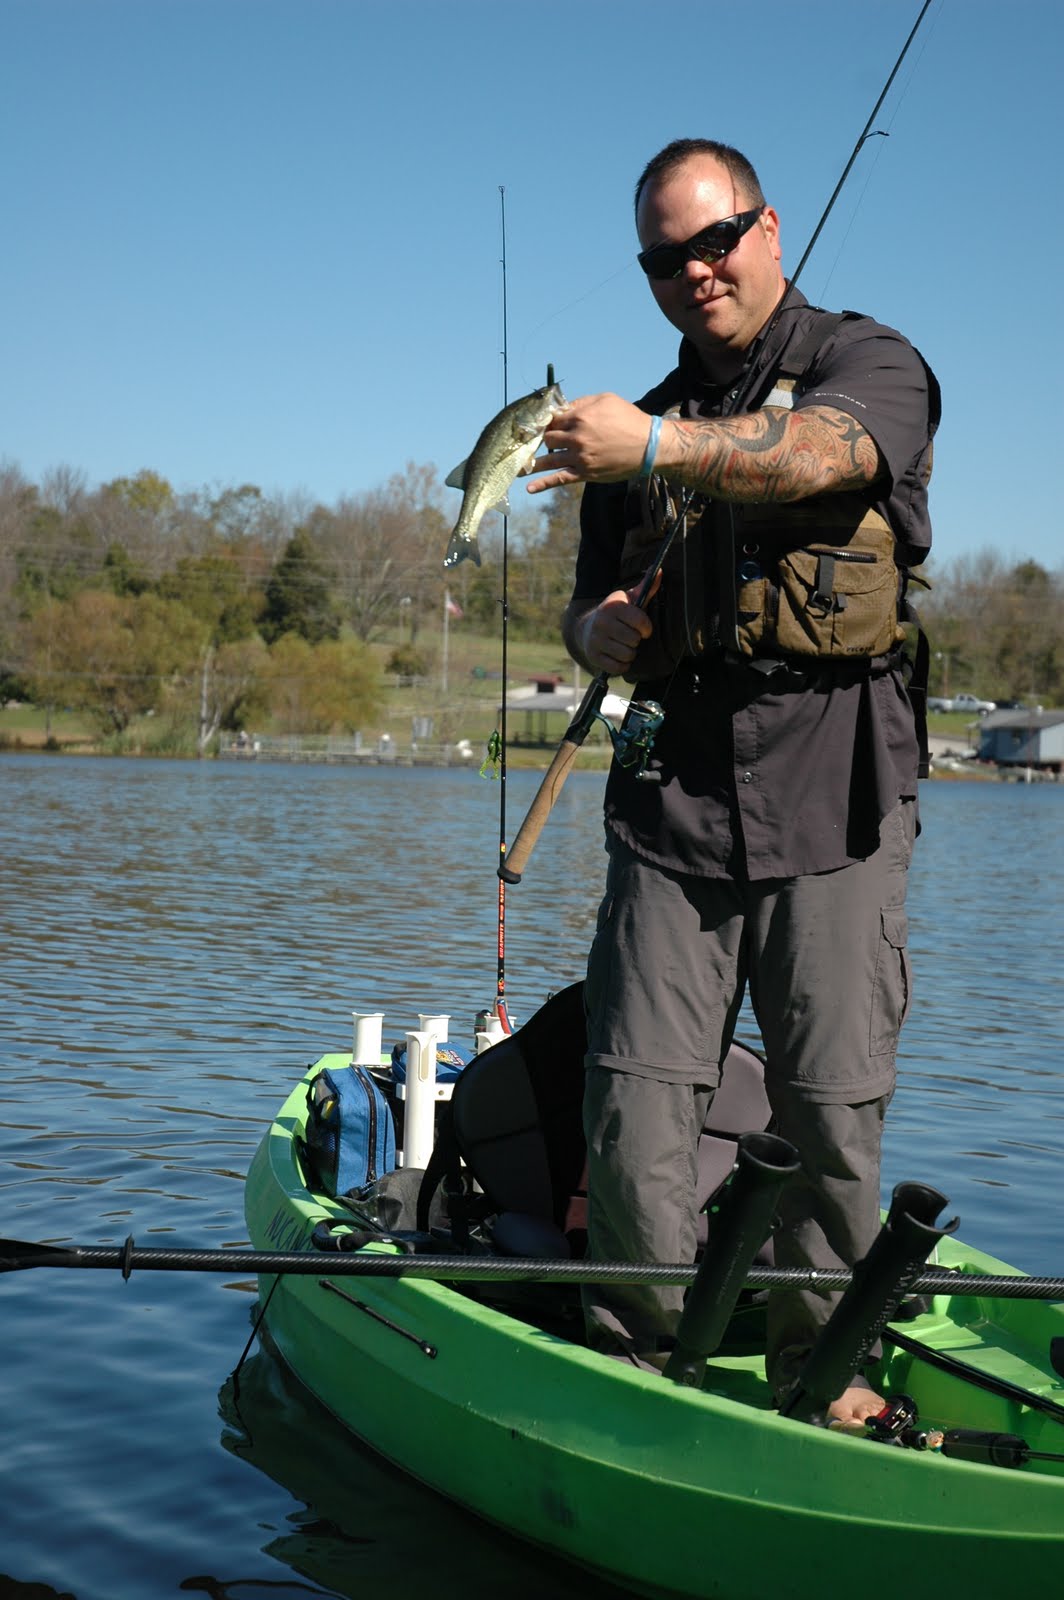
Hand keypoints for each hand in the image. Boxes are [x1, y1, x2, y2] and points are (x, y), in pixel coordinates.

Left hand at [526, 394, 658, 493]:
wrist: (649, 446)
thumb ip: (582, 402)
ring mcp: (580, 457)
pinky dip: (543, 484)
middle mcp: (577, 438)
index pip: (552, 419)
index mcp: (580, 417)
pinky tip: (529, 489)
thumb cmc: (629, 419)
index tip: (537, 425)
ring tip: (516, 467)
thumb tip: (563, 406)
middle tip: (532, 443)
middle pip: (548, 439)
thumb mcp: (606, 400)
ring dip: (530, 463)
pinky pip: (560, 479)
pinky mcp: (586, 473)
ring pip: (548, 460)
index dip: (544, 421)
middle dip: (540, 440)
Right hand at [574, 571, 661, 674]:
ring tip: (623, 645)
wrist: (586, 628)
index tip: (643, 629)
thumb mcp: (629, 600)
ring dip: (629, 653)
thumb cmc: (616, 614)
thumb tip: (659, 571)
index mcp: (613, 606)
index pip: (642, 623)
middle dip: (635, 640)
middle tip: (628, 636)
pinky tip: (617, 655)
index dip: (646, 628)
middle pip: (635, 640)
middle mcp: (602, 621)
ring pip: (628, 655)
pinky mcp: (593, 656)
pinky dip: (622, 664)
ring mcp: (596, 639)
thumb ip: (646, 588)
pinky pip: (618, 668)